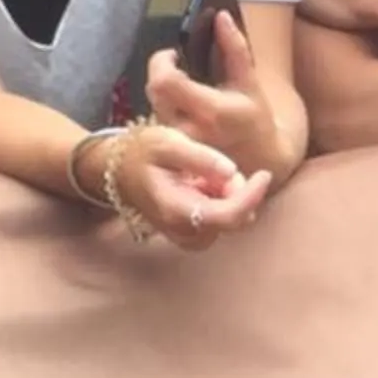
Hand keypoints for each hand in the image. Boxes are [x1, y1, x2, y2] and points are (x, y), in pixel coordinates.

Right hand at [86, 121, 268, 252]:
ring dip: (230, 200)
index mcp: (177, 209)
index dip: (251, 197)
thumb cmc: (140, 152)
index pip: (227, 216)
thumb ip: (200, 158)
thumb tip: (232, 172)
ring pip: (226, 225)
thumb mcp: (168, 142)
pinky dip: (220, 204)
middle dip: (241, 195)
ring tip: (209, 174)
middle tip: (226, 167)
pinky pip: (215, 224)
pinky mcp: (186, 232)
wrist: (113, 169)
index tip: (264, 174)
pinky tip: (205, 184)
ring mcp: (183, 235)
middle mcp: (181, 230)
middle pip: (232, 223)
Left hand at [145, 16, 288, 179]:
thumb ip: (235, 47)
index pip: (165, 81)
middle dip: (160, 73)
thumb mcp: (250, 80)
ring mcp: (180, 143)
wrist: (260, 158)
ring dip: (163, 90)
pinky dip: (166, 105)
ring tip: (183, 86)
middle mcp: (191, 130)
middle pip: (153, 91)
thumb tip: (221, 16)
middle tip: (176, 67)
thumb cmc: (254, 116)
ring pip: (153, 104)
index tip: (173, 54)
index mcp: (211, 110)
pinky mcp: (174, 149)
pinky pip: (158, 118)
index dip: (161, 61)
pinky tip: (183, 105)